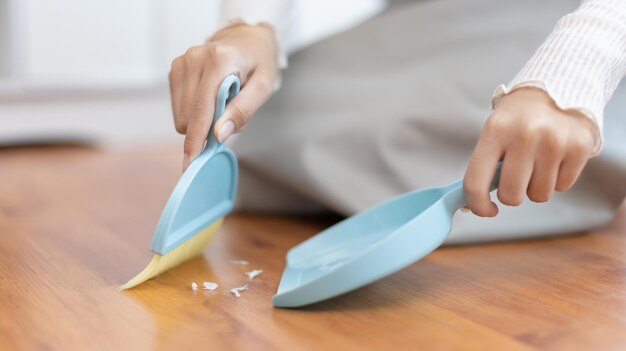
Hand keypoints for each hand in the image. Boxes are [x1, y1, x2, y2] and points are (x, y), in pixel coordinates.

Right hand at [169, 24, 279, 169]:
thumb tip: (219, 135)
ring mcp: (181, 62)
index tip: (191, 160)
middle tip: (229, 118)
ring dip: (201, 119)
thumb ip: (242, 111)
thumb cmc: (258, 64)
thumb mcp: (263, 87)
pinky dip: (194, 111)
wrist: (247, 41)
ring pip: (180, 114)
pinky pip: (178, 107)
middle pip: (188, 115)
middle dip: (206, 127)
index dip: (197, 137)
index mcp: (218, 60)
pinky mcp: (175, 69)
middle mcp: (194, 58)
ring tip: (221, 104)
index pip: (202, 108)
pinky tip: (210, 99)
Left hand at [464, 88, 596, 216]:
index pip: (476, 182)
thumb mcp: (494, 131)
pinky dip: (557, 179)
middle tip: (515, 178)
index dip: (478, 205)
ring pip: (539, 195)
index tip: (486, 209)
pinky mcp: (579, 147)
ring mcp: (554, 141)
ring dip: (536, 186)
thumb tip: (472, 205)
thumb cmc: (518, 117)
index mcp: (495, 130)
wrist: (558, 86)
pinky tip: (555, 157)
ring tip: (537, 162)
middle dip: (511, 194)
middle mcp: (525, 135)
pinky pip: (562, 186)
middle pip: (511, 195)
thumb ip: (483, 165)